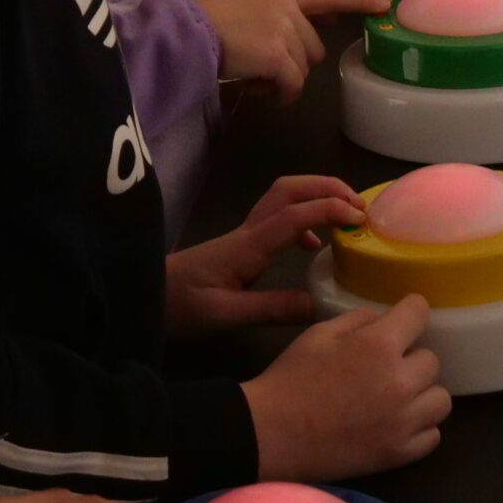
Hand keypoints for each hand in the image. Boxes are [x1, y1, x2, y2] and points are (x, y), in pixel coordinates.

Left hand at [167, 174, 365, 336]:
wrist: (142, 296)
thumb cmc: (179, 305)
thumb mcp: (225, 315)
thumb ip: (270, 309)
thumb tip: (318, 303)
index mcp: (248, 245)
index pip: (293, 214)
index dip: (328, 209)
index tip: (359, 217)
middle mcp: (248, 232)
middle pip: (289, 189)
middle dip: (326, 187)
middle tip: (360, 205)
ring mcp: (244, 235)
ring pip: (284, 199)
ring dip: (317, 198)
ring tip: (347, 218)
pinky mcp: (240, 245)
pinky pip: (279, 219)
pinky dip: (304, 221)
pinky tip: (313, 246)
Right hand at [201, 0, 381, 100]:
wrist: (188, 34)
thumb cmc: (212, 29)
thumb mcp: (251, 14)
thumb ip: (278, 24)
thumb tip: (294, 56)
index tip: (383, 0)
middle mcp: (288, 8)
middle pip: (315, 49)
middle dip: (292, 64)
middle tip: (261, 66)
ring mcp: (284, 31)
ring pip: (304, 69)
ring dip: (282, 80)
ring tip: (252, 73)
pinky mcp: (278, 55)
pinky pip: (292, 86)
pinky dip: (277, 94)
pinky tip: (254, 86)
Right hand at [245, 295, 450, 481]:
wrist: (273, 434)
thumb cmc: (292, 378)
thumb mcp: (318, 334)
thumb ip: (357, 321)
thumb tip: (384, 320)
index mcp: (379, 345)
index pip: (419, 313)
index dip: (412, 311)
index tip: (406, 316)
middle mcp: (400, 382)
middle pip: (432, 360)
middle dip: (411, 358)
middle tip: (386, 365)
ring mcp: (404, 421)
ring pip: (441, 399)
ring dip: (422, 393)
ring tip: (397, 396)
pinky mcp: (400, 453)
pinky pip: (433, 435)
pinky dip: (420, 427)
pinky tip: (397, 422)